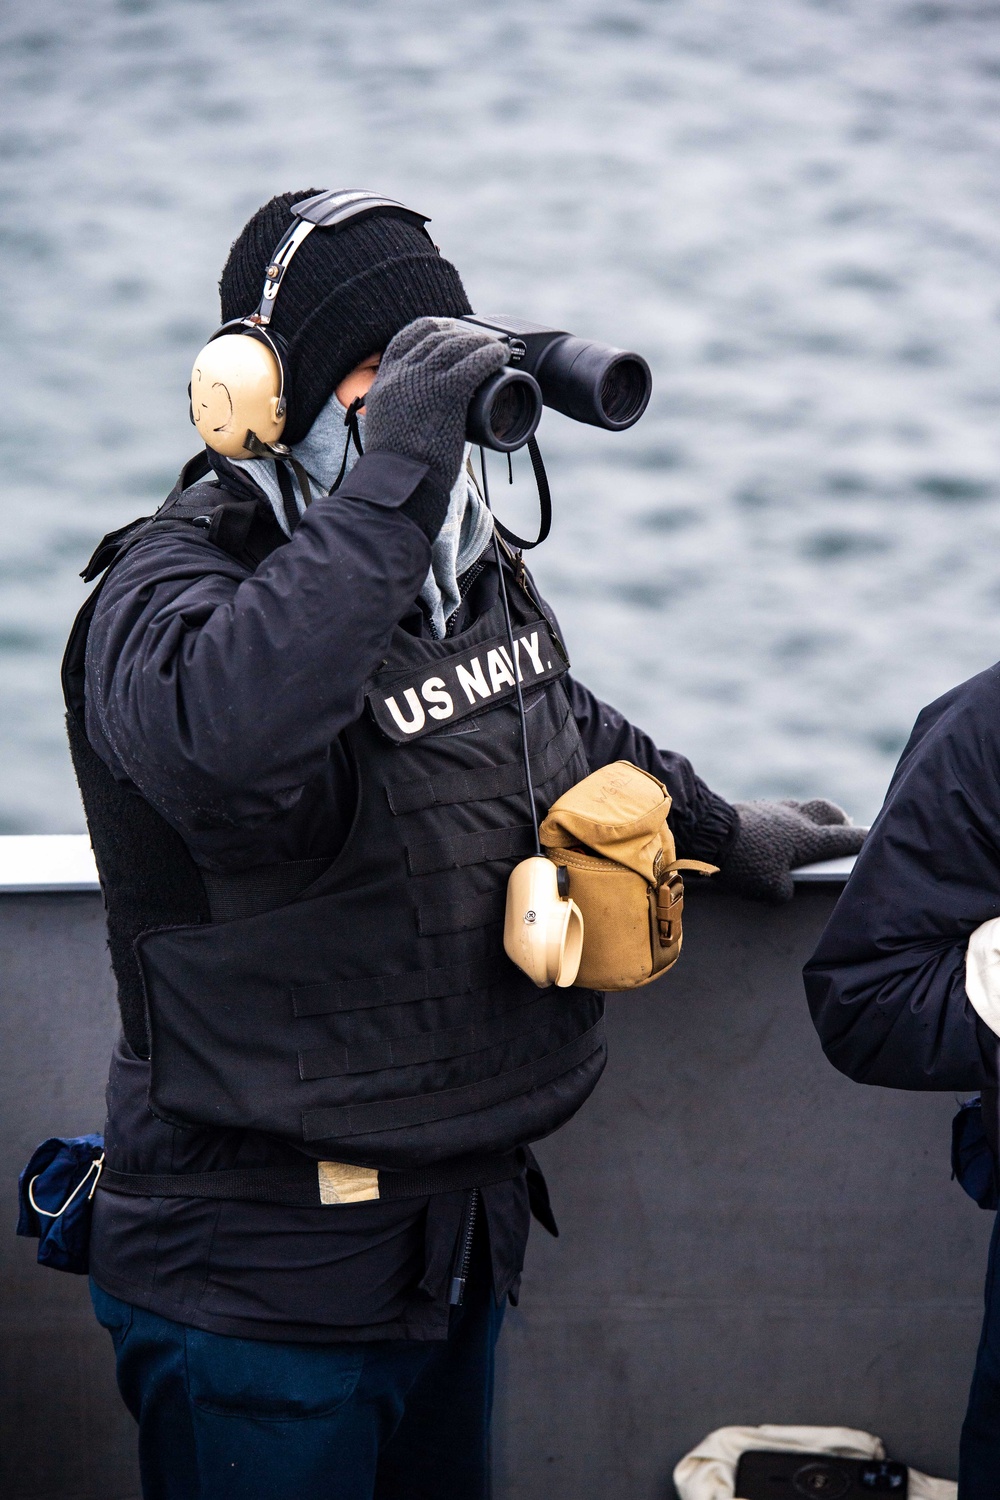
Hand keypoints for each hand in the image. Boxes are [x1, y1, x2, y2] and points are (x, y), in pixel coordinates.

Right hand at [364, 317, 508, 496]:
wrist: (398, 482)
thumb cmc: (397, 466)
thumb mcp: (387, 425)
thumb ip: (402, 410)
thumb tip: (425, 412)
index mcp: (385, 380)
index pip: (407, 337)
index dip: (432, 328)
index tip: (448, 330)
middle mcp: (402, 373)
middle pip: (436, 337)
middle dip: (462, 334)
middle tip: (480, 341)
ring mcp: (424, 381)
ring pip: (456, 346)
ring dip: (480, 343)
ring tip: (495, 348)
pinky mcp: (446, 393)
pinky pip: (473, 363)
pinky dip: (489, 356)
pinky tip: (500, 356)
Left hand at [718, 798, 867, 902]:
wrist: (708, 833)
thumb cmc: (745, 862)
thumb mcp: (771, 889)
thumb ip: (786, 890)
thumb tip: (785, 885)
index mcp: (809, 838)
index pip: (844, 838)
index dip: (862, 840)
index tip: (875, 838)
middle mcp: (796, 818)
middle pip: (827, 810)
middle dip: (838, 818)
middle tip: (842, 825)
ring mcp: (774, 809)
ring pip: (801, 807)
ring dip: (809, 816)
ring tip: (807, 828)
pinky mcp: (753, 808)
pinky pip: (777, 810)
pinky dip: (783, 819)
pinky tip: (773, 831)